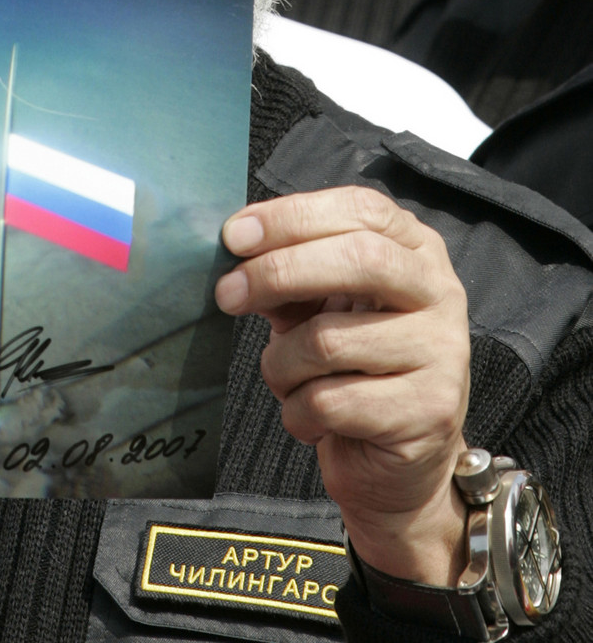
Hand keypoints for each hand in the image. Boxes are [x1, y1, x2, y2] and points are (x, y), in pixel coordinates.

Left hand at [215, 186, 469, 585]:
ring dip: (281, 364)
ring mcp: (442, 351)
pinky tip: (310, 419)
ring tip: (285, 378)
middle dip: (278, 272)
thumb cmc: (352, 366)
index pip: (360, 210)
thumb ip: (290, 273)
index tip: (234, 234)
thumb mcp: (320, 306)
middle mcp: (439, 291)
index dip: (292, 216)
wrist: (403, 461)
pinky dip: (298, 412)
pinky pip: (331, 401)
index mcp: (415, 249)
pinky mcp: (429, 410)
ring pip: (330, 341)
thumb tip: (237, 252)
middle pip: (358, 259)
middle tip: (227, 294)